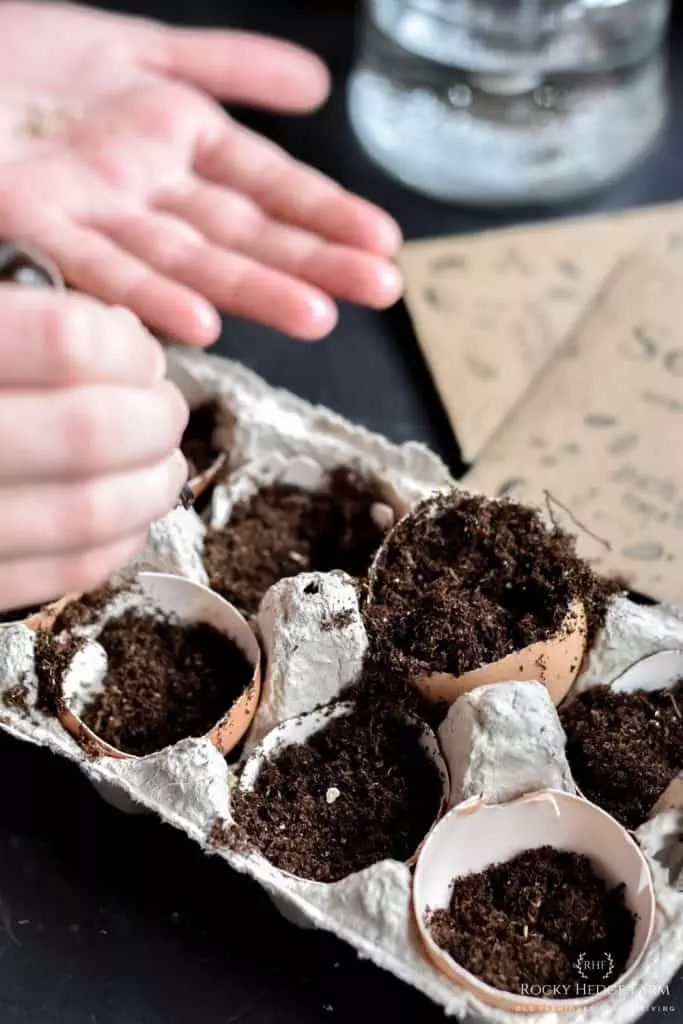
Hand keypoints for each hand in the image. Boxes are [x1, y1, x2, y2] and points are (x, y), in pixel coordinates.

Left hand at [0, 2, 402, 344]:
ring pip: (191, 258)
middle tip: (379, 291)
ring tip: (315, 317)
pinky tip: (199, 323)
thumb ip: (226, 63)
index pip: (269, 185)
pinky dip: (150, 296)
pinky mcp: (38, 227)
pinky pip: (100, 266)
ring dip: (252, 290)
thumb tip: (316, 85)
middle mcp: (149, 190)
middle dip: (312, 262)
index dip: (327, 213)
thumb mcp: (136, 47)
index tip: (384, 244)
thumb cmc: (21, 54)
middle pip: (244, 231)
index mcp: (176, 142)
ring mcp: (99, 213)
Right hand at [0, 286, 188, 612]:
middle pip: (92, 429)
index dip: (125, 343)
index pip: (64, 339)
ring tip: (164, 461)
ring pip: (91, 510)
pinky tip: (131, 514)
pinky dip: (122, 541)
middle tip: (165, 406)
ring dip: (153, 484)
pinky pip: (67, 570)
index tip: (139, 350)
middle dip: (155, 416)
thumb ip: (16, 321)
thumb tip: (118, 336)